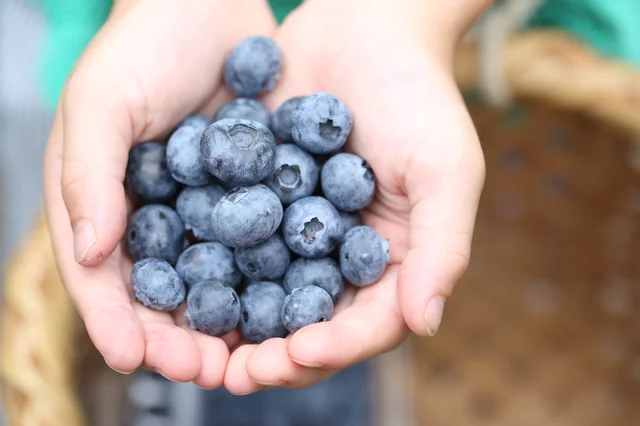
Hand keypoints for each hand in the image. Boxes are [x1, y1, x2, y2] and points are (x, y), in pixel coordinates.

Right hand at [43, 0, 276, 385]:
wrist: (208, 7)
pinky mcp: (252, 196)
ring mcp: (205, 211)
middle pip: (163, 293)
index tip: (135, 358)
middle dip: (180, 337)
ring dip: (230, 322)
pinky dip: (270, 277)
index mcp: (103, 205)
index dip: (115, 321)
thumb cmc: (141, 46)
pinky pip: (260, 245)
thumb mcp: (100, 101)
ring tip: (250, 355)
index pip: (102, 278)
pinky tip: (290, 305)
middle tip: (205, 371)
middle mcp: (154, 219)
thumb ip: (88, 174)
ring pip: (214, 281)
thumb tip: (90, 252)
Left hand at [223, 0, 485, 392]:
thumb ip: (442, 248)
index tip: (299, 355)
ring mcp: (298, 231)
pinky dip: (214, 269)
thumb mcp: (446, 172)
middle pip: (312, 322)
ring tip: (204, 350)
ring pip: (268, 294)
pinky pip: (236, 242)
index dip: (337, 346)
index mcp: (394, 261)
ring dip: (238, 326)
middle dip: (278, 354)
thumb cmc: (420, 98)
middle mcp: (343, 255)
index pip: (368, 323)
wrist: (366, 28)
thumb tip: (425, 326)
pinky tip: (183, 286)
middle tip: (240, 374)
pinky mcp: (261, 200)